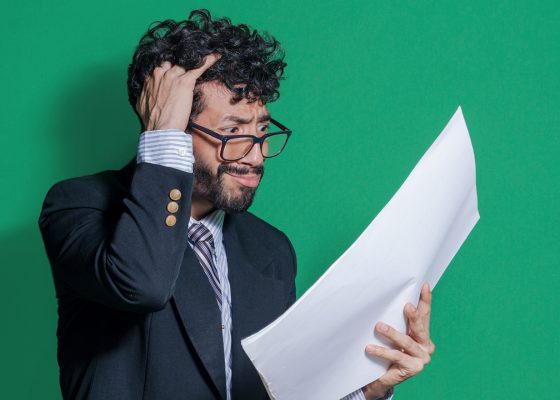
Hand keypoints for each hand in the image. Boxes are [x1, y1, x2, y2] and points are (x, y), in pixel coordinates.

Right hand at [136, 53, 220, 130]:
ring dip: (195, 59)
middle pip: (174, 60)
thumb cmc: (152, 120)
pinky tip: (216, 56)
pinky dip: (208, 61)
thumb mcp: (142, 102)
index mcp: (151, 78)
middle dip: (182, 59)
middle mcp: (160, 73)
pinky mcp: (185, 82)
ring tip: (204, 54)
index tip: (177, 65)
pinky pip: (198, 67)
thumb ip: (147, 92)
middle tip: (191, 59)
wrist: (160, 128)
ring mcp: (172, 76)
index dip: (171, 65)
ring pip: (186, 62)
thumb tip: (149, 91)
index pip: (163, 64)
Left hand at [361, 283, 435, 399]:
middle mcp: (426, 345)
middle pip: (420, 327)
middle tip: (407, 306)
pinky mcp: (413, 368)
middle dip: (414, 316)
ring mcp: (421, 358)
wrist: (381, 378)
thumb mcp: (393, 334)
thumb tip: (387, 298)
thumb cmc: (388, 352)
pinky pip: (397, 356)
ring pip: (406, 342)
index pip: (425, 314)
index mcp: (423, 334)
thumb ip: (396, 321)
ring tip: (378, 326)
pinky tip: (370, 348)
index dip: (425, 300)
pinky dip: (382, 351)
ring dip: (392, 333)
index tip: (425, 286)